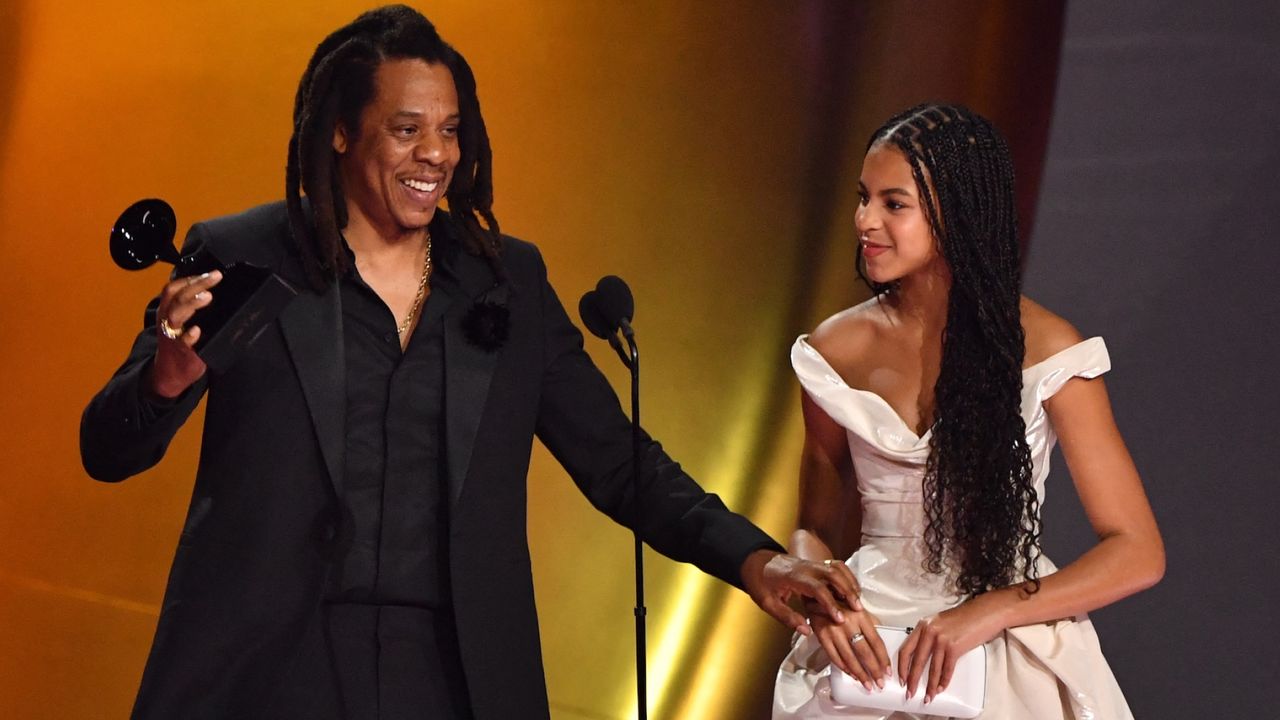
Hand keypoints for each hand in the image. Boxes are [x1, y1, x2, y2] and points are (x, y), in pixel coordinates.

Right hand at [147, 271, 221, 397]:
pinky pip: (182, 342)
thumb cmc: (180, 342)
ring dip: (191, 304)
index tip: (209, 273)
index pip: (173, 288)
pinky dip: (189, 336)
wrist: (170, 372)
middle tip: (214, 277)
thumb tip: (215, 292)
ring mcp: (172, 335)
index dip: (189, 278)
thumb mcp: (182, 322)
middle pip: (177, 297)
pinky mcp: (181, 351)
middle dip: (196, 284)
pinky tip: (197, 330)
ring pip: (176, 315)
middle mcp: (167, 320)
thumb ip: (192, 308)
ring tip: (207, 296)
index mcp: (168, 310)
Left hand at [740, 550, 861, 636]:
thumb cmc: (760, 583)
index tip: (839, 619)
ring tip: (858, 601)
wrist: (755, 562)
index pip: (816, 589)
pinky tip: (852, 591)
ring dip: (849, 583)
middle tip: (857, 610)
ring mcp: (812, 563)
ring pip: (836, 568)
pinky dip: (846, 576)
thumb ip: (786, 617)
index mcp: (793, 577)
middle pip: (832, 574)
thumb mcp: (767, 603)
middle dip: (847, 591)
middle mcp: (806, 567)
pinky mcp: (815, 564)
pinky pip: (835, 566)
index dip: (830, 604)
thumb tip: (806, 631)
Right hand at [806, 598, 891, 689]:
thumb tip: (883, 643)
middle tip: (880, 683)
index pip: (876, 642)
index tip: (887, 671)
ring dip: (860, 674)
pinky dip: (844, 668)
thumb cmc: (840, 603)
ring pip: (850, 658)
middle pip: (865, 652)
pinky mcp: (822, 636)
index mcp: (861, 616)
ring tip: (867, 684)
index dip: (883, 659)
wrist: (816, 596)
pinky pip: (834, 657)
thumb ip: (871, 624)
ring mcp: (834, 630)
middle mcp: (848, 623)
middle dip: (874, 671)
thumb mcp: (858, 609)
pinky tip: (851, 674)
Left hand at [898, 594, 1004, 702]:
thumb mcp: (940, 622)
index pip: (905, 649)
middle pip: (916, 661)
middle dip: (911, 680)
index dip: (901, 667)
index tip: (901, 678)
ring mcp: (942, 639)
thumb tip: (922, 654)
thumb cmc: (966, 617)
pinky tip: (940, 688)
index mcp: (923, 625)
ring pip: (932, 668)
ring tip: (927, 696)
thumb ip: (929, 635)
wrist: (985, 612)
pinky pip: (947, 669)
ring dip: (929, 685)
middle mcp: (929, 631)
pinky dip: (943, 681)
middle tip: (909, 692)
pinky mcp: (955, 647)